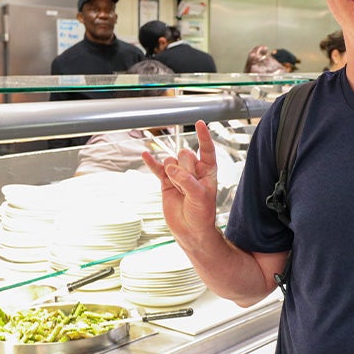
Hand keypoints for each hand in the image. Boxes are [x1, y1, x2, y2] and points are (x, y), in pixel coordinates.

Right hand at [142, 120, 219, 243]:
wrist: (191, 230)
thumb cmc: (202, 214)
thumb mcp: (200, 196)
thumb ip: (187, 180)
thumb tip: (170, 168)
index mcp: (208, 171)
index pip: (206, 149)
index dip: (204, 137)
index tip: (200, 123)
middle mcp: (193, 170)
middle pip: (185, 155)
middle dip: (184, 168)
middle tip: (187, 186)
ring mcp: (178, 175)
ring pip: (171, 162)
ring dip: (172, 174)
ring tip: (179, 191)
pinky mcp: (166, 183)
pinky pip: (157, 169)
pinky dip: (151, 162)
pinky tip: (145, 155)